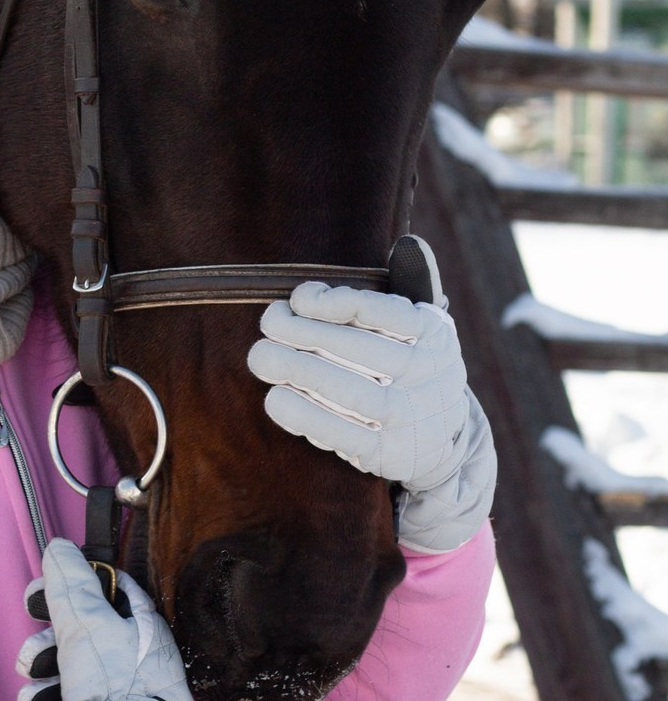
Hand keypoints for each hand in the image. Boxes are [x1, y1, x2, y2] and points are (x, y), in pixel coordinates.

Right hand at [15, 539, 191, 700]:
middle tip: (38, 630)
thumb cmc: (112, 686)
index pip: (110, 588)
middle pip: (82, 626)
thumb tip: (60, 546)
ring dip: (42, 665)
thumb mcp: (88, 622)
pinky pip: (64, 698)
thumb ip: (71, 582)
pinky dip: (46, 699)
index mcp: (145, 629)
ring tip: (35, 675)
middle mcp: (134, 660)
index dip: (76, 580)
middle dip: (50, 631)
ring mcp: (116, 693)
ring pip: (67, 662)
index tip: (47, 584)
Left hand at [248, 253, 495, 552]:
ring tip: (261, 356)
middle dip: (301, 333)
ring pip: (350, 392)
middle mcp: (429, 376)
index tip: (299, 299)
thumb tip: (409, 245)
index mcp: (435, 334)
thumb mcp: (420, 326)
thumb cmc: (409, 366)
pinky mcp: (387, 456)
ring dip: (296, 370)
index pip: (381, 312)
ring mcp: (410, 420)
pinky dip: (303, 414)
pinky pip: (341, 434)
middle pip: (358, 350)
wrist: (439, 441)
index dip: (332, 302)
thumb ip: (408, 284)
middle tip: (268, 323)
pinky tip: (275, 396)